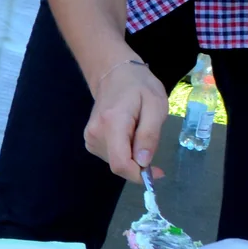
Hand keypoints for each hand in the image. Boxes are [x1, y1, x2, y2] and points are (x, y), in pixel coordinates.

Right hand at [82, 55, 167, 182]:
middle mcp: (95, 133)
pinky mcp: (89, 139)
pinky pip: (111, 156)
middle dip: (138, 162)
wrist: (114, 73)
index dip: (139, 175)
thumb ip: (149, 134)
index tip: (157, 172)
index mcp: (112, 124)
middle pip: (119, 164)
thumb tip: (143, 162)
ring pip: (115, 162)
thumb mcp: (155, 105)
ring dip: (132, 156)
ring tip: (138, 131)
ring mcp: (89, 137)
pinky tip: (129, 135)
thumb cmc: (138, 86)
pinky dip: (124, 152)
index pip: (120, 163)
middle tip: (151, 142)